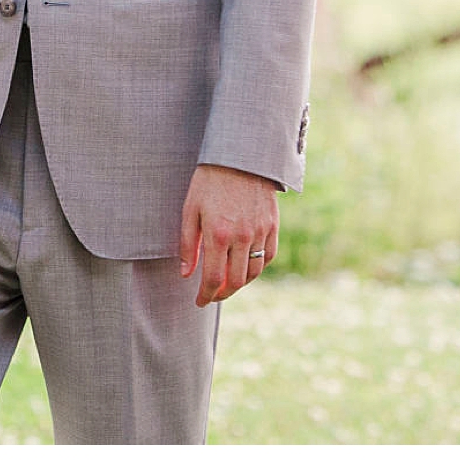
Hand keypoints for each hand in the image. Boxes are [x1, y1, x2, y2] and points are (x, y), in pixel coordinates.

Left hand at [178, 163, 279, 304]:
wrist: (240, 158)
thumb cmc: (208, 182)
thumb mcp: (190, 210)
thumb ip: (187, 244)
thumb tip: (186, 274)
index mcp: (218, 234)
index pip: (214, 278)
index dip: (206, 295)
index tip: (199, 302)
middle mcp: (243, 237)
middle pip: (236, 281)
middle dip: (222, 294)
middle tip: (211, 296)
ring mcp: (261, 232)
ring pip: (254, 272)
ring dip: (240, 284)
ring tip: (226, 284)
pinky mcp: (273, 225)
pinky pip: (269, 256)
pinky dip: (258, 268)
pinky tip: (246, 268)